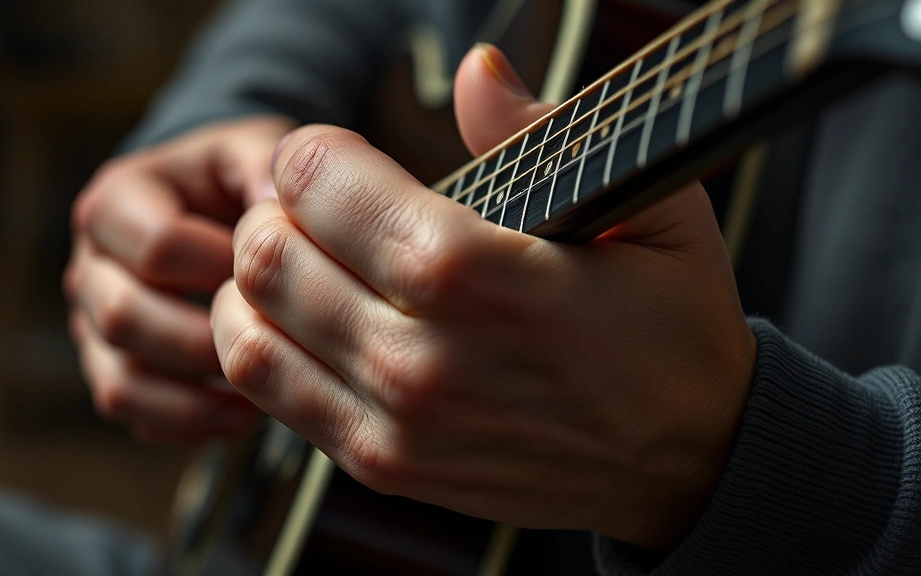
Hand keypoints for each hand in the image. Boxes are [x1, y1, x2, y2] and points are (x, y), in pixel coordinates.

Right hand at [65, 116, 295, 442]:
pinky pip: (132, 413)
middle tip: (269, 345)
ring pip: (119, 380)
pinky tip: (239, 417)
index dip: (220, 268)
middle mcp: (92, 266)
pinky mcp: (112, 368)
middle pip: (123, 318)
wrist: (216, 209)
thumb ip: (265, 163)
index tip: (272, 274)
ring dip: (193, 399)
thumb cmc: (236, 178)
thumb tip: (277, 207)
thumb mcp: (252, 149)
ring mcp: (93, 324)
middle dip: (204, 340)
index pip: (155, 249)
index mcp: (117, 202)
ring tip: (258, 398)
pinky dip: (185, 425)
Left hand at [210, 46, 755, 547]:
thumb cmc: (670, 325)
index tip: (338, 157)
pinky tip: (303, 321)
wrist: (686, 455)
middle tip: (315, 210)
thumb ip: (541, 131)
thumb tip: (473, 68)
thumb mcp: (645, 206)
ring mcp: (396, 423)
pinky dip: (261, 343)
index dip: (315, 153)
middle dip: (276, 212)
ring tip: (302, 263)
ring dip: (256, 281)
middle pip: (268, 254)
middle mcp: (422, 359)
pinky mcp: (383, 466)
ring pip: (247, 329)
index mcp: (479, 275)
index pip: (321, 184)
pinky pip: (269, 392)